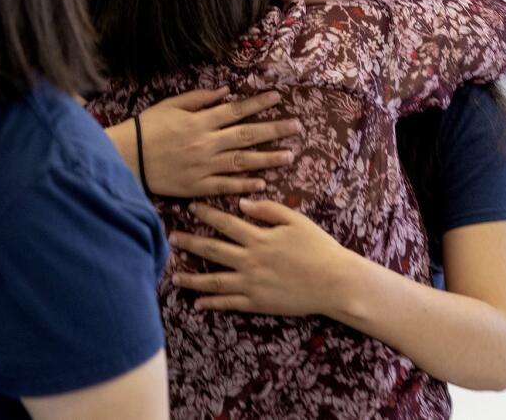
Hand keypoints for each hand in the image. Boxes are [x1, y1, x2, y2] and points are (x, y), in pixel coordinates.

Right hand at [136, 88, 299, 197]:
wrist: (127, 157)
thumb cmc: (147, 128)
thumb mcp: (171, 106)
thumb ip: (199, 99)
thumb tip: (226, 92)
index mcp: (201, 121)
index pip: (237, 110)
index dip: (259, 103)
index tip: (278, 97)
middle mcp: (206, 143)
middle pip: (247, 135)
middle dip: (274, 129)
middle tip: (297, 127)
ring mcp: (204, 166)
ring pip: (242, 161)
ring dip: (267, 158)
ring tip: (289, 155)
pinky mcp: (197, 186)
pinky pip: (225, 185)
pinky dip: (244, 184)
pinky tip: (262, 183)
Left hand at [169, 199, 354, 316]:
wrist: (334, 282)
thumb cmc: (319, 247)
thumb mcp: (296, 220)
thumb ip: (268, 210)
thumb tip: (242, 202)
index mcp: (259, 238)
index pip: (226, 223)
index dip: (207, 214)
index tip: (191, 207)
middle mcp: (250, 260)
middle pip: (213, 250)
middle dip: (190, 243)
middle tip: (171, 237)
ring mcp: (251, 284)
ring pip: (214, 280)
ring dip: (192, 277)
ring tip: (174, 275)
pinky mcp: (257, 303)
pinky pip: (229, 303)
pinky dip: (211, 303)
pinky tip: (197, 303)